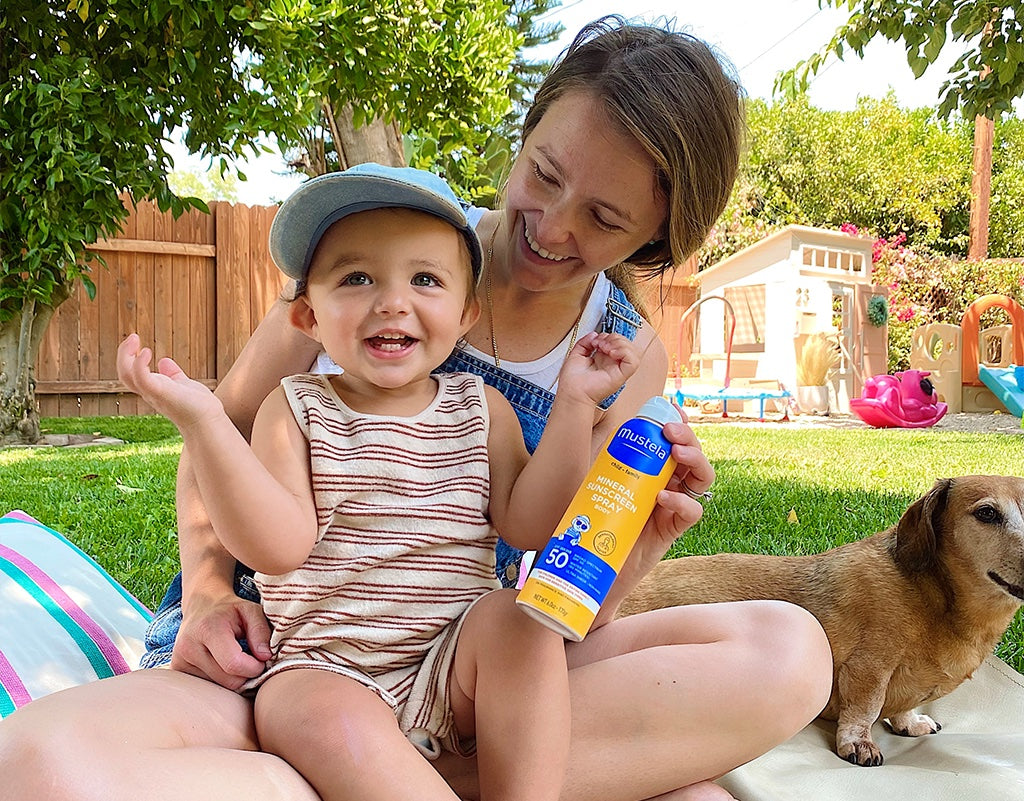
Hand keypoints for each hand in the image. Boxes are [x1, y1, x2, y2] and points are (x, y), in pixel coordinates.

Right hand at [117, 333, 223, 431]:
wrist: (207, 421)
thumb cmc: (197, 406)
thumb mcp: (182, 384)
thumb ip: (173, 374)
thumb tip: (164, 361)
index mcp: (153, 389)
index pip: (131, 374)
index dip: (129, 358)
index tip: (137, 342)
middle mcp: (149, 392)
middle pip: (124, 374)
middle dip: (123, 354)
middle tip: (132, 337)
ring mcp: (153, 393)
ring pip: (126, 376)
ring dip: (125, 355)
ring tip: (134, 339)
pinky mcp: (161, 393)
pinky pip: (142, 378)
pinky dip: (139, 364)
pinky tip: (147, 352)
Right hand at [171, 589, 272, 690]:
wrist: (200, 605)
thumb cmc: (230, 610)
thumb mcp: (251, 610)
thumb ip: (261, 631)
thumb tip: (265, 657)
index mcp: (207, 629)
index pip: (233, 664)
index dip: (254, 668)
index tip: (261, 660)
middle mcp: (188, 647)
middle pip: (228, 681)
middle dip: (245, 675)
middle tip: (250, 660)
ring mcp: (179, 661)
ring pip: (218, 688)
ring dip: (232, 678)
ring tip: (234, 659)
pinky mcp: (177, 671)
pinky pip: (207, 688)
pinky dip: (220, 681)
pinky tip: (221, 665)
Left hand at [559, 332, 641, 404]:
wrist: (571, 391)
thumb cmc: (571, 380)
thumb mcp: (576, 353)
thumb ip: (584, 341)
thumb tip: (594, 334)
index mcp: (604, 359)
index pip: (616, 341)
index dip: (608, 336)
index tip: (595, 340)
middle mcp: (613, 364)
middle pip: (626, 343)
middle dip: (613, 337)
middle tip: (600, 344)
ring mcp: (618, 370)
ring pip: (632, 350)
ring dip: (619, 343)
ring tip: (605, 348)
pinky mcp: (621, 376)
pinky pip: (633, 361)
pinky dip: (625, 352)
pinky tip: (612, 353)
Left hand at [594, 410, 713, 622]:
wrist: (588, 565)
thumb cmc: (589, 518)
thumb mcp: (594, 477)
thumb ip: (601, 454)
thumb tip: (594, 416)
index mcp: (651, 468)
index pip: (672, 439)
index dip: (677, 422)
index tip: (669, 409)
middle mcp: (666, 483)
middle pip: (692, 453)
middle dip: (687, 436)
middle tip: (671, 431)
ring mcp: (672, 506)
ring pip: (702, 478)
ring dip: (695, 460)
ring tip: (678, 453)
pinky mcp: (671, 531)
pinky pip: (692, 512)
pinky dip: (682, 501)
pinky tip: (664, 497)